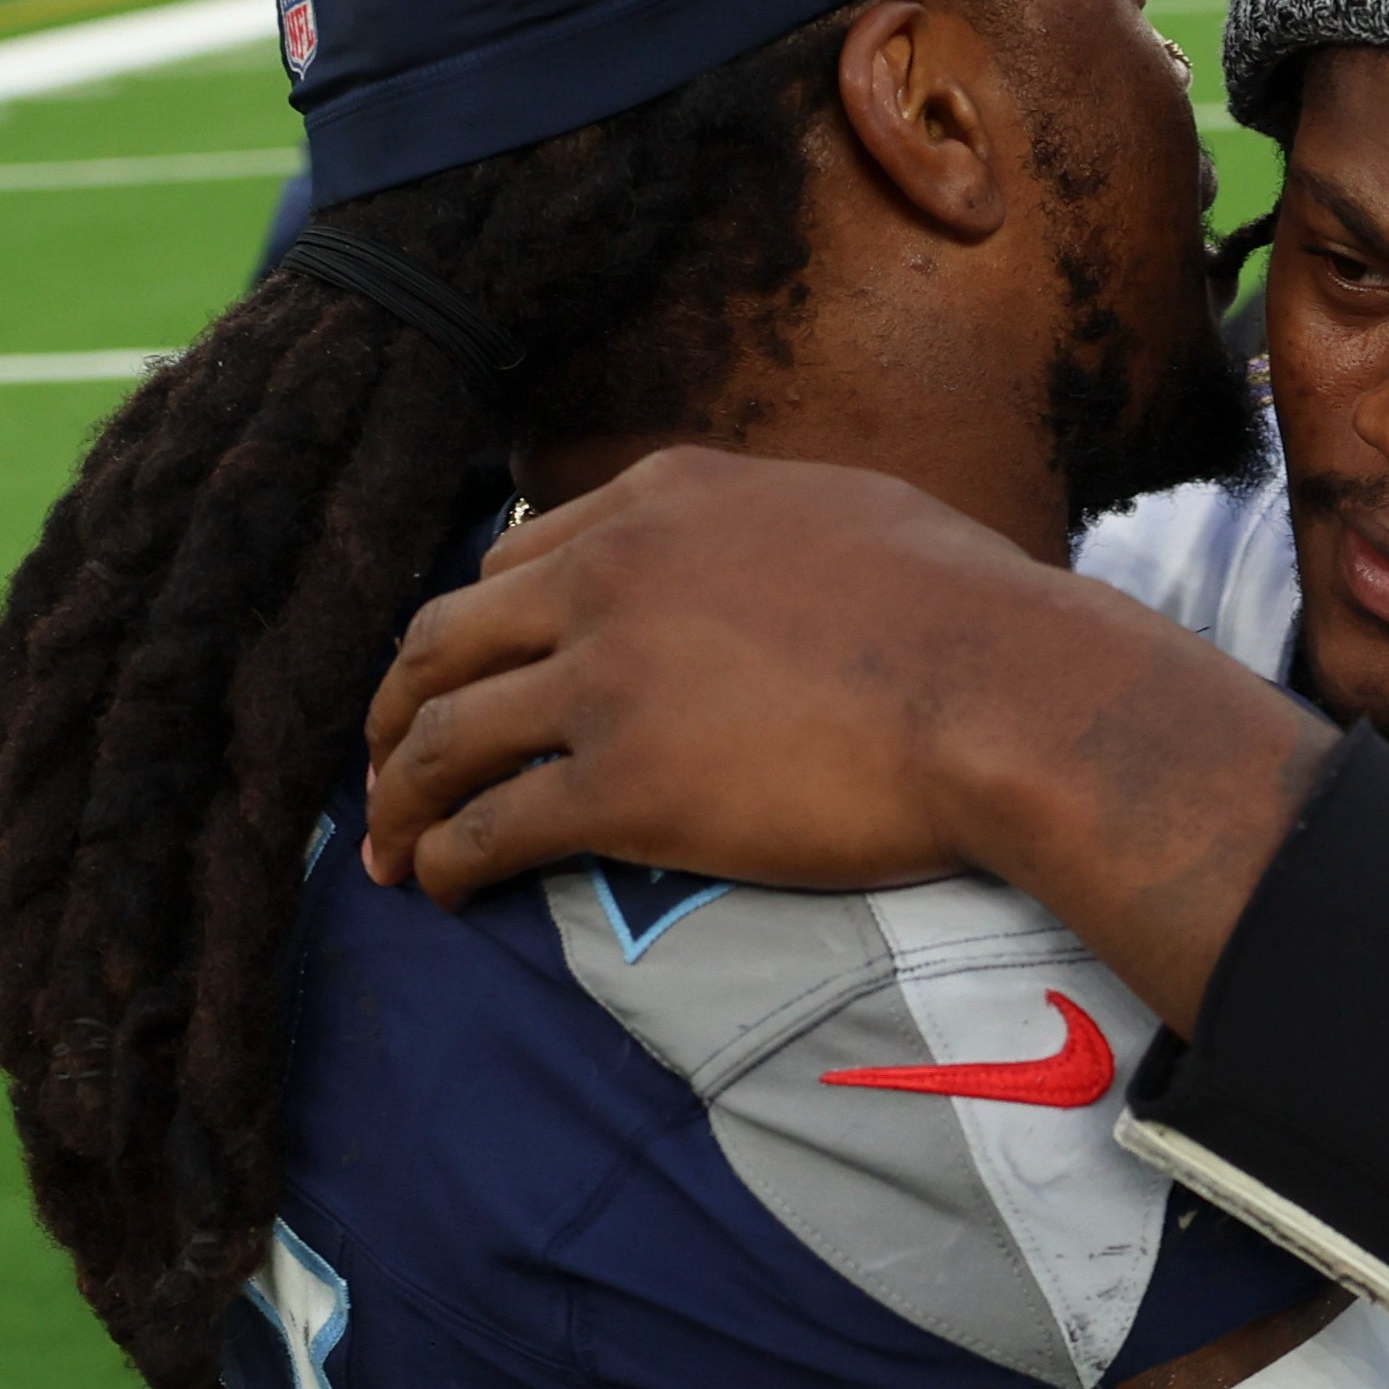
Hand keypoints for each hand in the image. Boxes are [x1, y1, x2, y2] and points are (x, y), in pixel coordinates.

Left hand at [363, 448, 1330, 1031]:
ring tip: (388, 849)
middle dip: (394, 710)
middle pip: (444, 639)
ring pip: (442, 736)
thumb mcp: (846, 509)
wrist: (1006, 693)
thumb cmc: (970, 608)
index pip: (515, 557)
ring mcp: (608, 677)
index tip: (462, 680)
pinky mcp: (623, 784)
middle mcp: (610, 573)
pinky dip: (445, 860)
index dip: (474, 630)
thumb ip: (763, 525)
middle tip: (382, 768)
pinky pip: (491, 826)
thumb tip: (761, 552)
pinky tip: (440, 890)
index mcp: (663, 499)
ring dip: (398, 798)